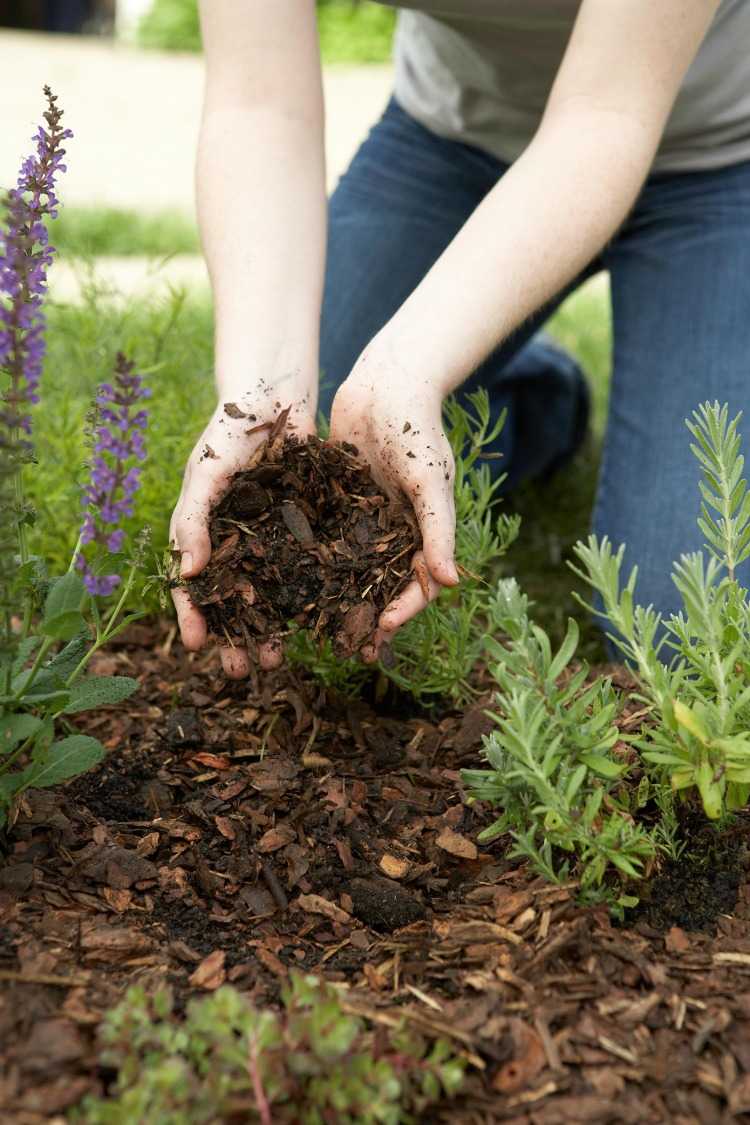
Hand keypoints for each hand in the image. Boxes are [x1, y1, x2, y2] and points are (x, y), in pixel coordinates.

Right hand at [170, 395, 315, 677]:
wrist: (279, 395)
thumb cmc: (231, 430)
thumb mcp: (206, 472)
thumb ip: (193, 519)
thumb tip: (186, 573)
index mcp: (204, 532)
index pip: (192, 585)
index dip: (193, 617)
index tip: (198, 648)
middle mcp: (237, 543)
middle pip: (234, 601)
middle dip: (238, 636)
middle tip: (245, 669)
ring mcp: (272, 540)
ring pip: (272, 594)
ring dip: (274, 627)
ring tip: (281, 656)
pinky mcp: (307, 531)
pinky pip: (309, 570)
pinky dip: (313, 598)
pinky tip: (322, 621)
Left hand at [330, 345, 458, 660]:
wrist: (387, 382)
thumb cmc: (418, 429)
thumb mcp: (430, 480)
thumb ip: (439, 530)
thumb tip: (452, 582)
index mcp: (422, 532)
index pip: (418, 584)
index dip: (404, 610)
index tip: (382, 631)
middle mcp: (393, 531)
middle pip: (381, 586)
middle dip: (367, 617)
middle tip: (348, 651)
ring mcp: (363, 519)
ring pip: (349, 568)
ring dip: (335, 599)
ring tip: (314, 630)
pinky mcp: (335, 501)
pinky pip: (322, 537)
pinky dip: (309, 560)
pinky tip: (283, 581)